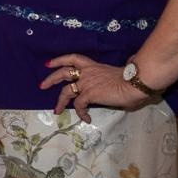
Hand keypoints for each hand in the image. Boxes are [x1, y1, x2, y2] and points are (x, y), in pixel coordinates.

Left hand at [41, 55, 156, 122]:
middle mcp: (87, 72)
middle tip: (42, 85)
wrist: (135, 83)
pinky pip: (79, 106)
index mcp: (94, 66)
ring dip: (59, 101)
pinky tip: (87, 118)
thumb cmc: (132, 80)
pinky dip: (81, 113)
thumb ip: (111, 82)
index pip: (73, 58)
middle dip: (51, 79)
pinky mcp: (89, 94)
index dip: (59, 60)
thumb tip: (118, 91)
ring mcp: (86, 83)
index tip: (49, 63)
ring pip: (66, 91)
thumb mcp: (117, 77)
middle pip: (63, 72)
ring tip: (56, 110)